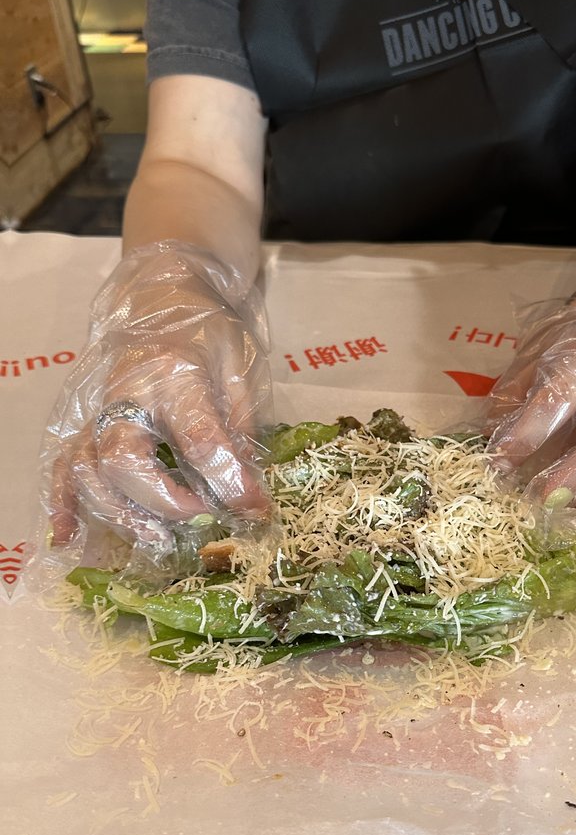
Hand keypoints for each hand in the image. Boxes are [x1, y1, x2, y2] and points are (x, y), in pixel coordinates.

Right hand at [46, 242, 273, 555]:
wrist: (165, 295)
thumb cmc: (209, 333)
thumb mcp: (241, 370)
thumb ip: (240, 430)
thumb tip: (248, 493)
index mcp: (177, 373)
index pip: (199, 437)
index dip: (227, 481)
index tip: (253, 510)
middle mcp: (128, 393)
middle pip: (125, 459)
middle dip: (164, 502)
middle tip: (201, 521)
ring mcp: (99, 408)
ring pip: (89, 470)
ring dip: (120, 513)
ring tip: (158, 539)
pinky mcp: (85, 421)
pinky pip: (63, 465)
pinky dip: (64, 503)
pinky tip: (69, 536)